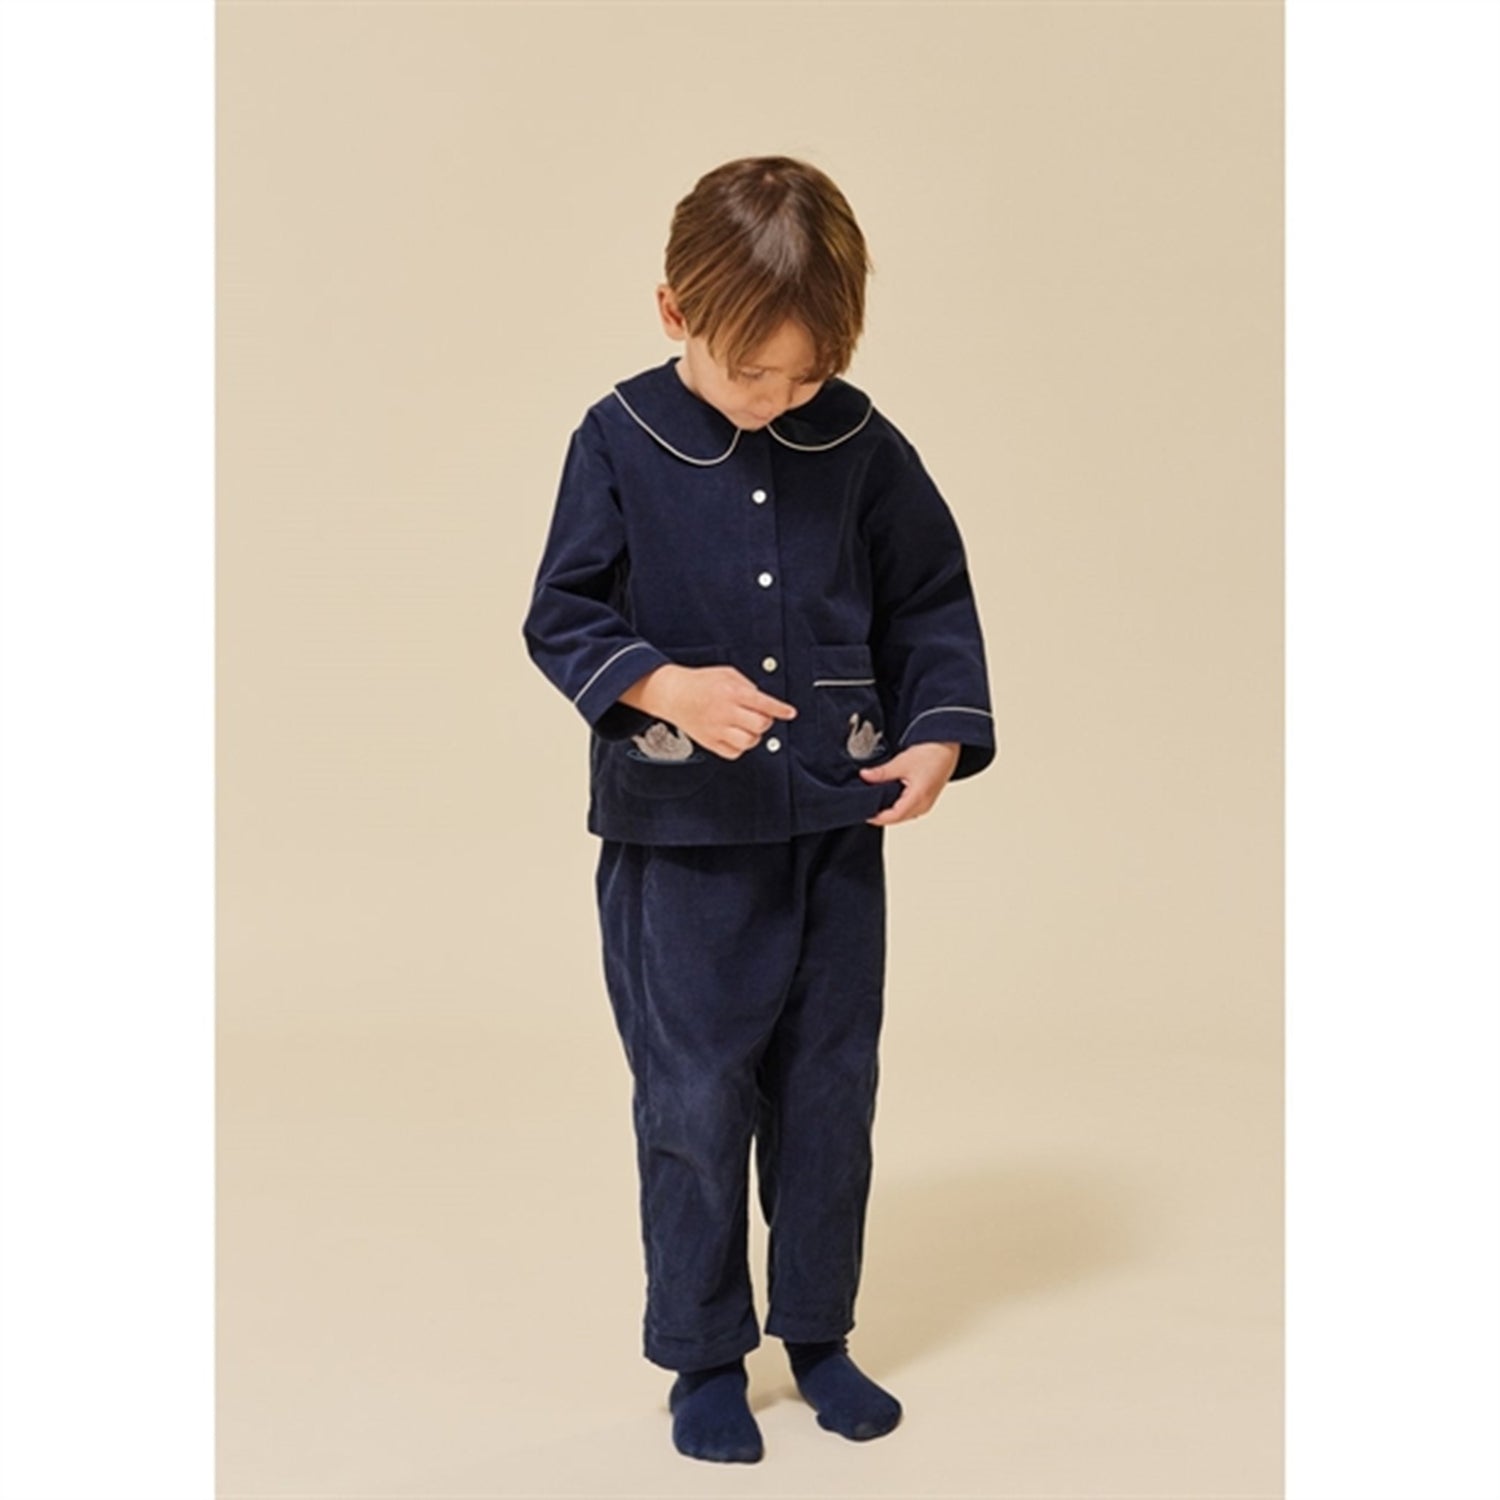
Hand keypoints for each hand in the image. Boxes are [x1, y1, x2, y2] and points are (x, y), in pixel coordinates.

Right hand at [622, 664, 796, 759]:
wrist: (673, 694)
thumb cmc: (699, 683)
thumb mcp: (727, 673)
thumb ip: (747, 686)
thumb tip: (762, 700)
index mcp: (732, 692)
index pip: (764, 703)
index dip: (781, 710)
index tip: (790, 713)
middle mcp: (726, 712)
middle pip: (760, 725)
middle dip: (766, 722)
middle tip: (761, 717)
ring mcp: (717, 728)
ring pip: (749, 742)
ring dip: (754, 736)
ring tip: (747, 728)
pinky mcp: (709, 742)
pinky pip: (733, 753)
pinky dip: (739, 747)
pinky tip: (735, 737)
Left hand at [860, 741, 961, 825]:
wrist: (947, 747)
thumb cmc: (932, 754)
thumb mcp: (902, 762)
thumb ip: (882, 772)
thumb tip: (865, 776)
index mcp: (918, 798)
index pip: (893, 816)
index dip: (877, 817)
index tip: (864, 812)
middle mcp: (924, 805)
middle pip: (897, 818)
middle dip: (881, 814)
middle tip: (866, 805)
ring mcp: (926, 803)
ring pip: (903, 815)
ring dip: (889, 811)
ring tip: (875, 801)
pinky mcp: (925, 799)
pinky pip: (908, 809)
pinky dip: (897, 805)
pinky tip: (888, 796)